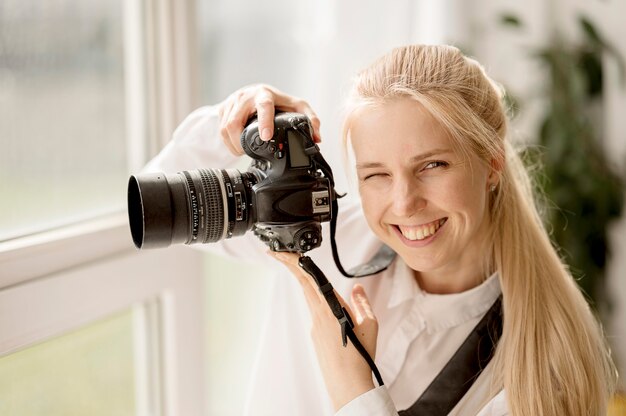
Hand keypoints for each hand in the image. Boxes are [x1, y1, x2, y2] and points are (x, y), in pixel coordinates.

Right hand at [217, 84, 321, 155]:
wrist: (254, 92)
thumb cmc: (277, 100)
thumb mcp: (296, 106)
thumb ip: (310, 119)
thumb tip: (317, 138)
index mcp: (265, 94)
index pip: (264, 106)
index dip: (264, 121)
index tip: (266, 136)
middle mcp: (246, 96)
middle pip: (235, 121)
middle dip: (240, 141)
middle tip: (248, 152)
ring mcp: (232, 102)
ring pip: (225, 128)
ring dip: (233, 144)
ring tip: (242, 151)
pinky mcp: (222, 108)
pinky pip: (220, 129)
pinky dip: (227, 142)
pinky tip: (235, 146)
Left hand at [269, 251, 377, 410]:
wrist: (348, 385)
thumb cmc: (360, 357)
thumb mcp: (369, 324)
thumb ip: (362, 302)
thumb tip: (357, 287)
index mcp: (332, 308)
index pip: (312, 279)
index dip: (298, 263)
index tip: (287, 252)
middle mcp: (320, 314)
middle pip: (303, 284)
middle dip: (290, 265)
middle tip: (277, 252)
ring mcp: (315, 325)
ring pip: (307, 296)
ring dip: (301, 279)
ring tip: (294, 263)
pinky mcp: (315, 335)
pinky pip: (314, 310)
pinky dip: (312, 297)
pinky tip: (316, 294)